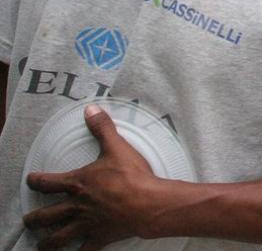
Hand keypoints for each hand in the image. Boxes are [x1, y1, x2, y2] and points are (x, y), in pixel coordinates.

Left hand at [24, 105, 161, 247]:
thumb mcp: (117, 147)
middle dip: (35, 219)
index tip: (31, 180)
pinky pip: (85, 250)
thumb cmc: (132, 176)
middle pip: (47, 215)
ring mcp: (87, 224)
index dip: (37, 181)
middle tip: (29, 220)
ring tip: (42, 245)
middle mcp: (77, 206)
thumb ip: (102, 128)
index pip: (48, 182)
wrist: (147, 202)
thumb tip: (91, 109)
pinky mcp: (100, 237)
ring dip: (48, 242)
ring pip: (59, 237)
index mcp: (78, 183)